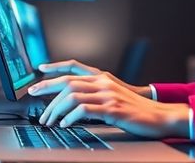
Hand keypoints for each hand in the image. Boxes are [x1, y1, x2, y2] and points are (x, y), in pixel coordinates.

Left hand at [28, 60, 188, 138]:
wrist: (158, 115)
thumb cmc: (134, 109)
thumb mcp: (112, 96)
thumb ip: (94, 95)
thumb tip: (70, 103)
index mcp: (101, 77)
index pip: (71, 70)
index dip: (51, 74)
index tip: (36, 82)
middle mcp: (103, 83)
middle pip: (68, 83)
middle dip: (47, 95)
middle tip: (38, 111)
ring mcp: (108, 95)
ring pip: (73, 96)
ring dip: (56, 110)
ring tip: (49, 122)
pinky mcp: (112, 109)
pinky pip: (85, 110)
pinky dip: (71, 117)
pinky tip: (66, 124)